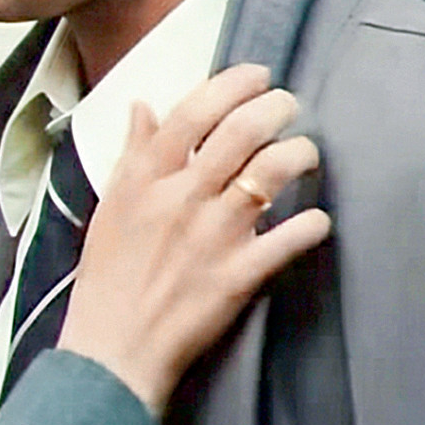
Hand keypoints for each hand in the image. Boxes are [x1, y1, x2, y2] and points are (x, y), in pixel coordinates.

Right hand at [58, 64, 330, 414]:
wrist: (113, 350)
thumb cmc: (108, 277)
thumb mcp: (110, 205)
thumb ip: (132, 153)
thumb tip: (143, 105)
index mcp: (145, 178)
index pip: (194, 111)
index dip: (233, 83)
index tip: (258, 75)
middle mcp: (181, 197)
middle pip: (242, 130)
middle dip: (277, 107)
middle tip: (290, 105)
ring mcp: (213, 235)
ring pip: (272, 172)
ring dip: (300, 153)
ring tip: (306, 154)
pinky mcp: (239, 275)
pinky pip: (292, 237)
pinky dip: (313, 223)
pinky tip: (316, 220)